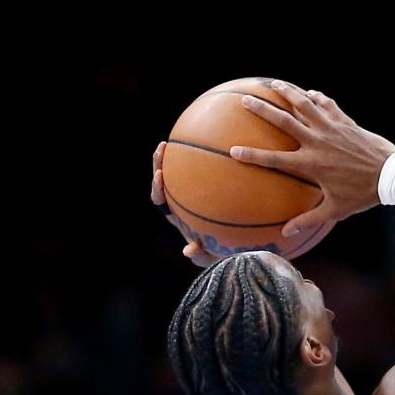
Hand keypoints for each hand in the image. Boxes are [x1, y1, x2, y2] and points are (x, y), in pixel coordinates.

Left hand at [152, 143, 222, 268]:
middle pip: (164, 180)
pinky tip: (216, 144)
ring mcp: (193, 193)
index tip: (161, 175)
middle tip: (163, 147)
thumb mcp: (212, 256)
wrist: (237, 243)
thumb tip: (188, 251)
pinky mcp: (207, 187)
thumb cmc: (222, 250)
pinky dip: (204, 158)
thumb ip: (201, 256)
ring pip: (181, 171)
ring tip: (180, 138)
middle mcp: (181, 202)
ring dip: (177, 155)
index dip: (157, 188)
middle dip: (160, 163)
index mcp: (176, 215)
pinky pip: (203, 171)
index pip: (160, 200)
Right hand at [231, 81, 394, 237]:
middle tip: (245, 100)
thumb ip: (308, 219)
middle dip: (263, 110)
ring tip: (274, 84)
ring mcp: (331, 129)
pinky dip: (317, 97)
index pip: (274, 159)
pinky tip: (309, 92)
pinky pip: (328, 105)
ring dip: (289, 93)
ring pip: (305, 105)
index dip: (252, 155)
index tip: (233, 150)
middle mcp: (317, 142)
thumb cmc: (361, 195)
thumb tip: (286, 233)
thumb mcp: (334, 210)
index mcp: (310, 164)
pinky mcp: (346, 122)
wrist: (390, 175)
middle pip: (284, 121)